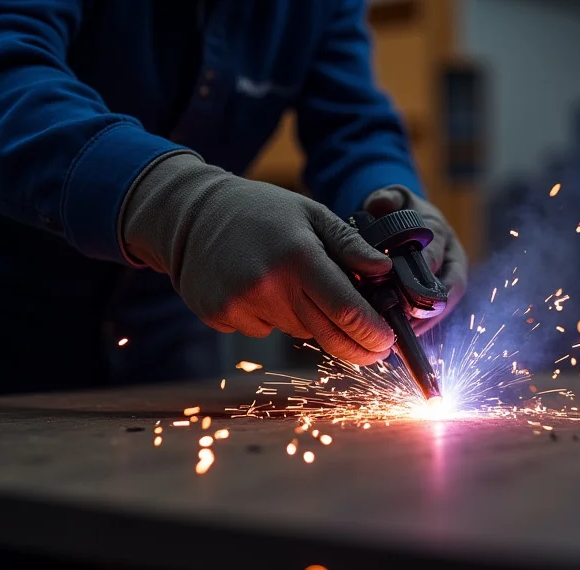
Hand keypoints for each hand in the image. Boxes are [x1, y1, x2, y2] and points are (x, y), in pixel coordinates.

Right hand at [121, 153, 394, 364]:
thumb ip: (350, 245)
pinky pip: (264, 330)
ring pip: (297, 331)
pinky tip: (259, 286)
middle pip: (326, 334)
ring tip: (290, 281)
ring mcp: (240, 304)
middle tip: (373, 349)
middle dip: (355, 346)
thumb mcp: (312, 214)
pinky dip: (271, 316)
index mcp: (298, 256)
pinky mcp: (220, 316)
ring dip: (308, 318)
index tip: (388, 343)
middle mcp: (268, 285)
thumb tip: (385, 270)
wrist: (192, 214)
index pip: (346, 309)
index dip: (373, 333)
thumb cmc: (261, 211)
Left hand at [363, 187, 467, 333]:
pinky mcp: (440, 294)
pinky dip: (420, 327)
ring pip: (445, 306)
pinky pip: (436, 314)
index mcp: (439, 232)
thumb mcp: (390, 198)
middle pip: (448, 288)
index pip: (435, 256)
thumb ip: (385, 199)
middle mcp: (450, 256)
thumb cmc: (397, 210)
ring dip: (425, 323)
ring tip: (402, 338)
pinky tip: (401, 339)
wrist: (403, 218)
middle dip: (426, 308)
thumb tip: (382, 203)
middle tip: (404, 323)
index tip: (403, 293)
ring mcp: (448, 277)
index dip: (421, 277)